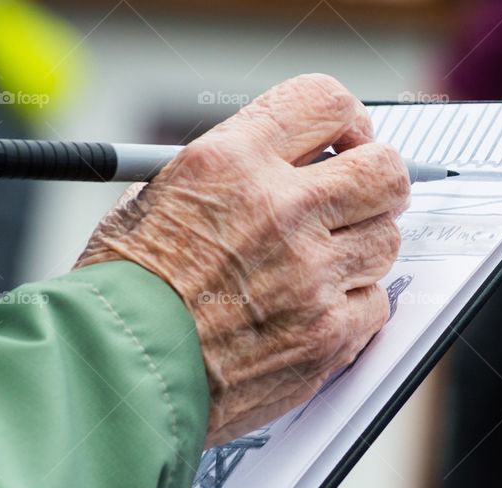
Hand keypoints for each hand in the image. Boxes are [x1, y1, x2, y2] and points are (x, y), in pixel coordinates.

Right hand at [76, 74, 408, 446]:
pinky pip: (375, 303)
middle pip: (384, 169)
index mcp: (229, 162)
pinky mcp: (326, 335)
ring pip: (386, 238)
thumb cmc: (119, 292)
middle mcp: (279, 209)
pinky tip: (312, 311)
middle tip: (355, 198)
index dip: (348, 120)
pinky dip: (352, 306)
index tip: (346, 140)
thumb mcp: (150, 201)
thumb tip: (273, 165)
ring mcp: (310, 275)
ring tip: (318, 265)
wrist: (115, 373)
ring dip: (360, 247)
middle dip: (375, 180)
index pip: (327, 101)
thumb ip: (223, 175)